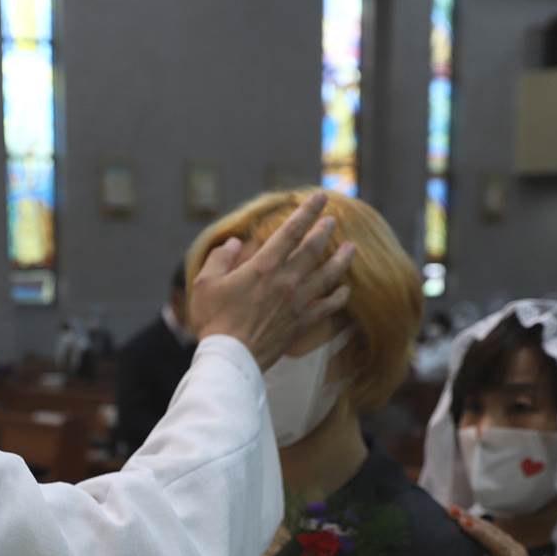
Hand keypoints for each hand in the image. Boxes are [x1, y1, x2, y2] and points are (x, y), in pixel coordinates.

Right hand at [191, 193, 354, 371]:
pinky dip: (339, 297)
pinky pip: (328, 307)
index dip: (307, 211)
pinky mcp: (301, 324)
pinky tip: (346, 290)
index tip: (319, 197)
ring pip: (327, 275)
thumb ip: (220, 258)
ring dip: (341, 259)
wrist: (230, 358)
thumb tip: (234, 243)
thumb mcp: (204, 284)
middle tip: (333, 219)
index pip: (290, 231)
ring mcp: (297, 303)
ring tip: (351, 247)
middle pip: (313, 249)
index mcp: (263, 267)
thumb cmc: (214, 321)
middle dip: (325, 230)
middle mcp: (285, 281)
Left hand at [449, 506, 556, 555]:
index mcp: (510, 551)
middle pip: (491, 533)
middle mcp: (516, 555)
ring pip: (499, 549)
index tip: (450, 508)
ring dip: (481, 536)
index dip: (470, 518)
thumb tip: (463, 554)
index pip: (488, 530)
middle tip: (452, 509)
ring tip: (464, 525)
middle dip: (472, 520)